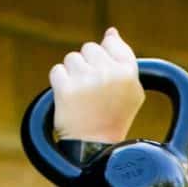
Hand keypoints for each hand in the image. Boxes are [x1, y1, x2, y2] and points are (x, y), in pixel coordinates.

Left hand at [50, 28, 144, 145]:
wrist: (94, 154)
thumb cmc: (112, 121)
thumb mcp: (130, 92)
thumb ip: (123, 59)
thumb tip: (111, 32)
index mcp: (130, 74)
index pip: (111, 43)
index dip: (104, 61)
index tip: (105, 81)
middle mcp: (110, 75)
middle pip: (90, 48)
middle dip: (88, 67)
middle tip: (92, 94)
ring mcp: (88, 81)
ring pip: (72, 59)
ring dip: (73, 75)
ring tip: (81, 99)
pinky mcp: (67, 89)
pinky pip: (57, 71)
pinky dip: (60, 85)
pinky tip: (69, 101)